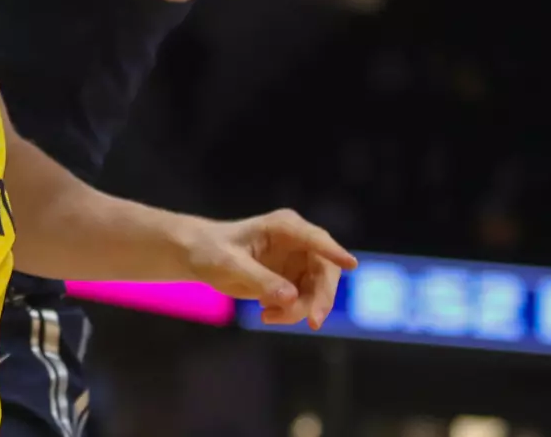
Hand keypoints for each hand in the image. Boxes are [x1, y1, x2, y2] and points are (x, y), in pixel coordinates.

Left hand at [179, 210, 357, 329]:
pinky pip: (305, 302)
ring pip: (317, 291)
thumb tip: (291, 297)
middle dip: (322, 297)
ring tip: (267, 316)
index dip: (334, 252)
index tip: (352, 265)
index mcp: (284, 227)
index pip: (316, 239)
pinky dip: (290, 313)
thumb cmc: (210, 251)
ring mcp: (298, 262)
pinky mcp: (293, 280)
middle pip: (325, 270)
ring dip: (300, 310)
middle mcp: (298, 242)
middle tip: (313, 322)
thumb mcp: (230, 265)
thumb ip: (261, 280)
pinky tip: (265, 314)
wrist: (198, 256)